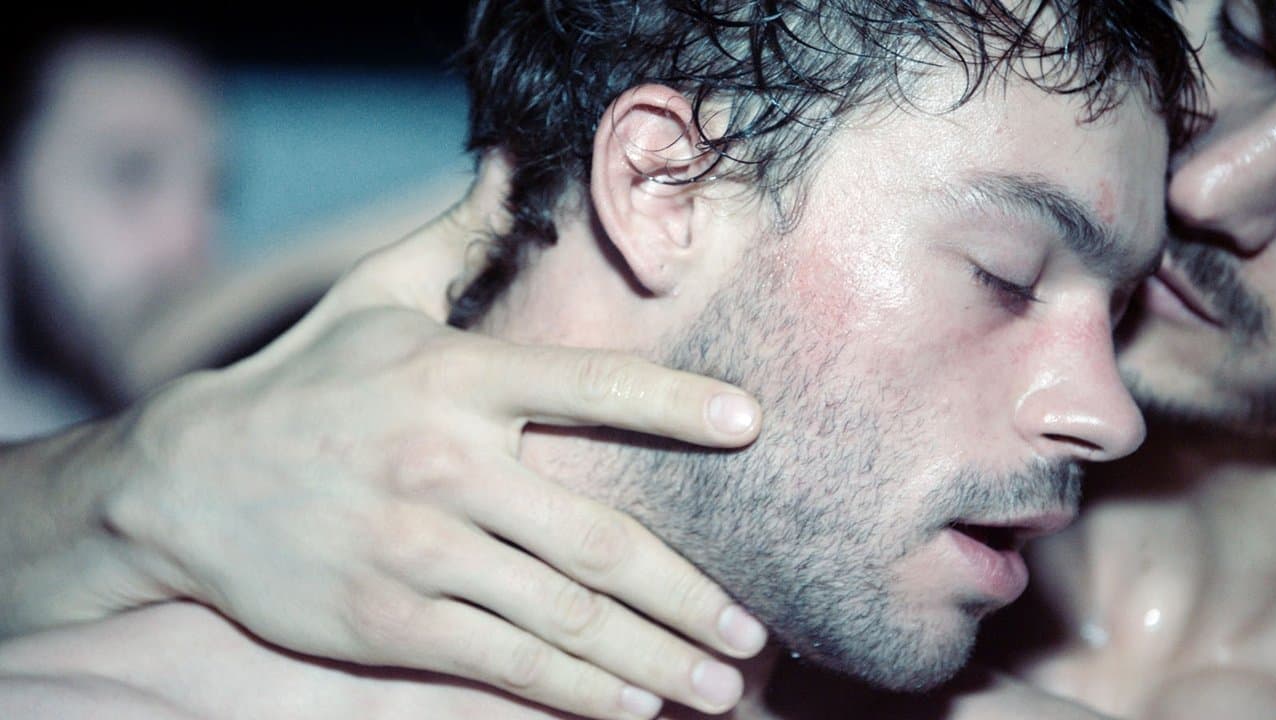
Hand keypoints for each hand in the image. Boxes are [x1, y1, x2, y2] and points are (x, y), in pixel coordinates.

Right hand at [105, 155, 766, 719]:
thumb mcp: (371, 295)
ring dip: (654, 658)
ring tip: (722, 687)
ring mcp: (415, 551)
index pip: (588, 383)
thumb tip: (513, 159)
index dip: (676, 403)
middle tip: (759, 628)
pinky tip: (633, 706)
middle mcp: (444, 464)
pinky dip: (577, 690)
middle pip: (600, 539)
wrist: (184, 481)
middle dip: (691, 592)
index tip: (751, 424)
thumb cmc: (300, 382)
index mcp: (453, 376)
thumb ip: (454, 235)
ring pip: (563, 617)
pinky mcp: (386, 620)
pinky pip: (504, 662)